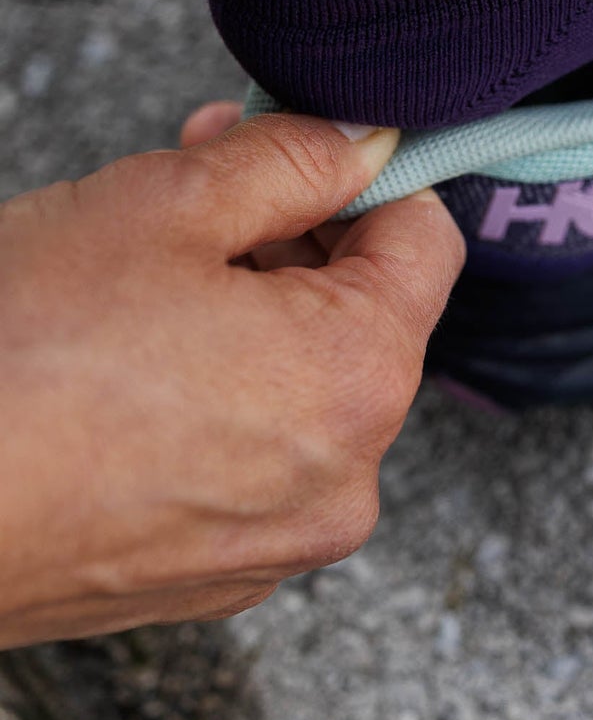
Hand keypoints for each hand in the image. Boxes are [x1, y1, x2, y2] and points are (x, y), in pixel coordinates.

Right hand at [0, 111, 462, 648]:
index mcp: (357, 380)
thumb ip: (292, 158)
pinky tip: (119, 369)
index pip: (426, 242)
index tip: (290, 149)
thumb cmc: (18, 356)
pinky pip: (247, 460)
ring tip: (136, 281)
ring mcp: (273, 545)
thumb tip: (365, 139)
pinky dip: (209, 402)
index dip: (361, 176)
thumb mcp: (167, 203)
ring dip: (246, 317)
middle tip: (196, 188)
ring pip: (301, 388)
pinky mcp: (204, 580)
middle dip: (291, 241)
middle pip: (364, 317)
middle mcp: (342, 481)